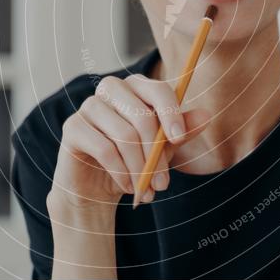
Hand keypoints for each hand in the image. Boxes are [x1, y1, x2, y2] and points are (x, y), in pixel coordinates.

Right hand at [49, 74, 210, 211]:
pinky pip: (104, 149)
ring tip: (146, 191)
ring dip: (139, 169)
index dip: (171, 113)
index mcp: (136, 87)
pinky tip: (127, 186)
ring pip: (124, 135)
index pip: (158, 90)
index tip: (179, 139)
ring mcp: (89, 106)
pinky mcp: (73, 127)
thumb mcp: (162, 149)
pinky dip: (121, 173)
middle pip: (141, 114)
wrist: (95, 188)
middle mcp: (111, 89)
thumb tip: (206, 115)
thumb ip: (181, 131)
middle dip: (155, 154)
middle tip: (163, 184)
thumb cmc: (132, 162)